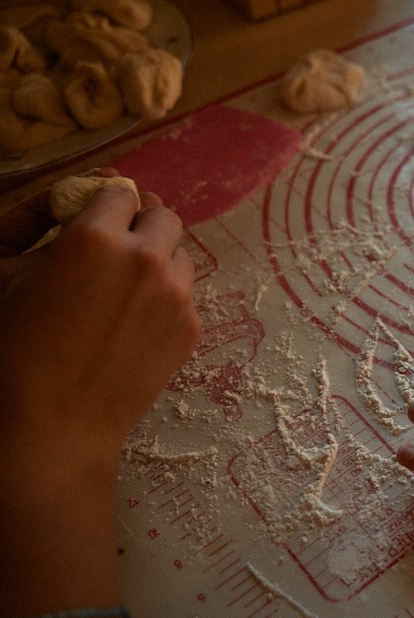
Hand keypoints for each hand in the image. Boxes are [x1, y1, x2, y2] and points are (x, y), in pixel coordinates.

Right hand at [0, 176, 200, 460]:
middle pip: (163, 215)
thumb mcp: (6, 272)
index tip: (97, 216)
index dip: (106, 203)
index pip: (119, 192)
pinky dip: (164, 298)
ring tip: (122, 290)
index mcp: (95, 237)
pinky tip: (133, 323)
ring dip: (158, 259)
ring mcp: (175, 294)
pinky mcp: (191, 326)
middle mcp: (145, 257)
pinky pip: (185, 294)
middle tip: (116, 248)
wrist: (51, 425)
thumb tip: (77, 195)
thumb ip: (39, 223)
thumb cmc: (13, 348)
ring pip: (179, 254)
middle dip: (141, 225)